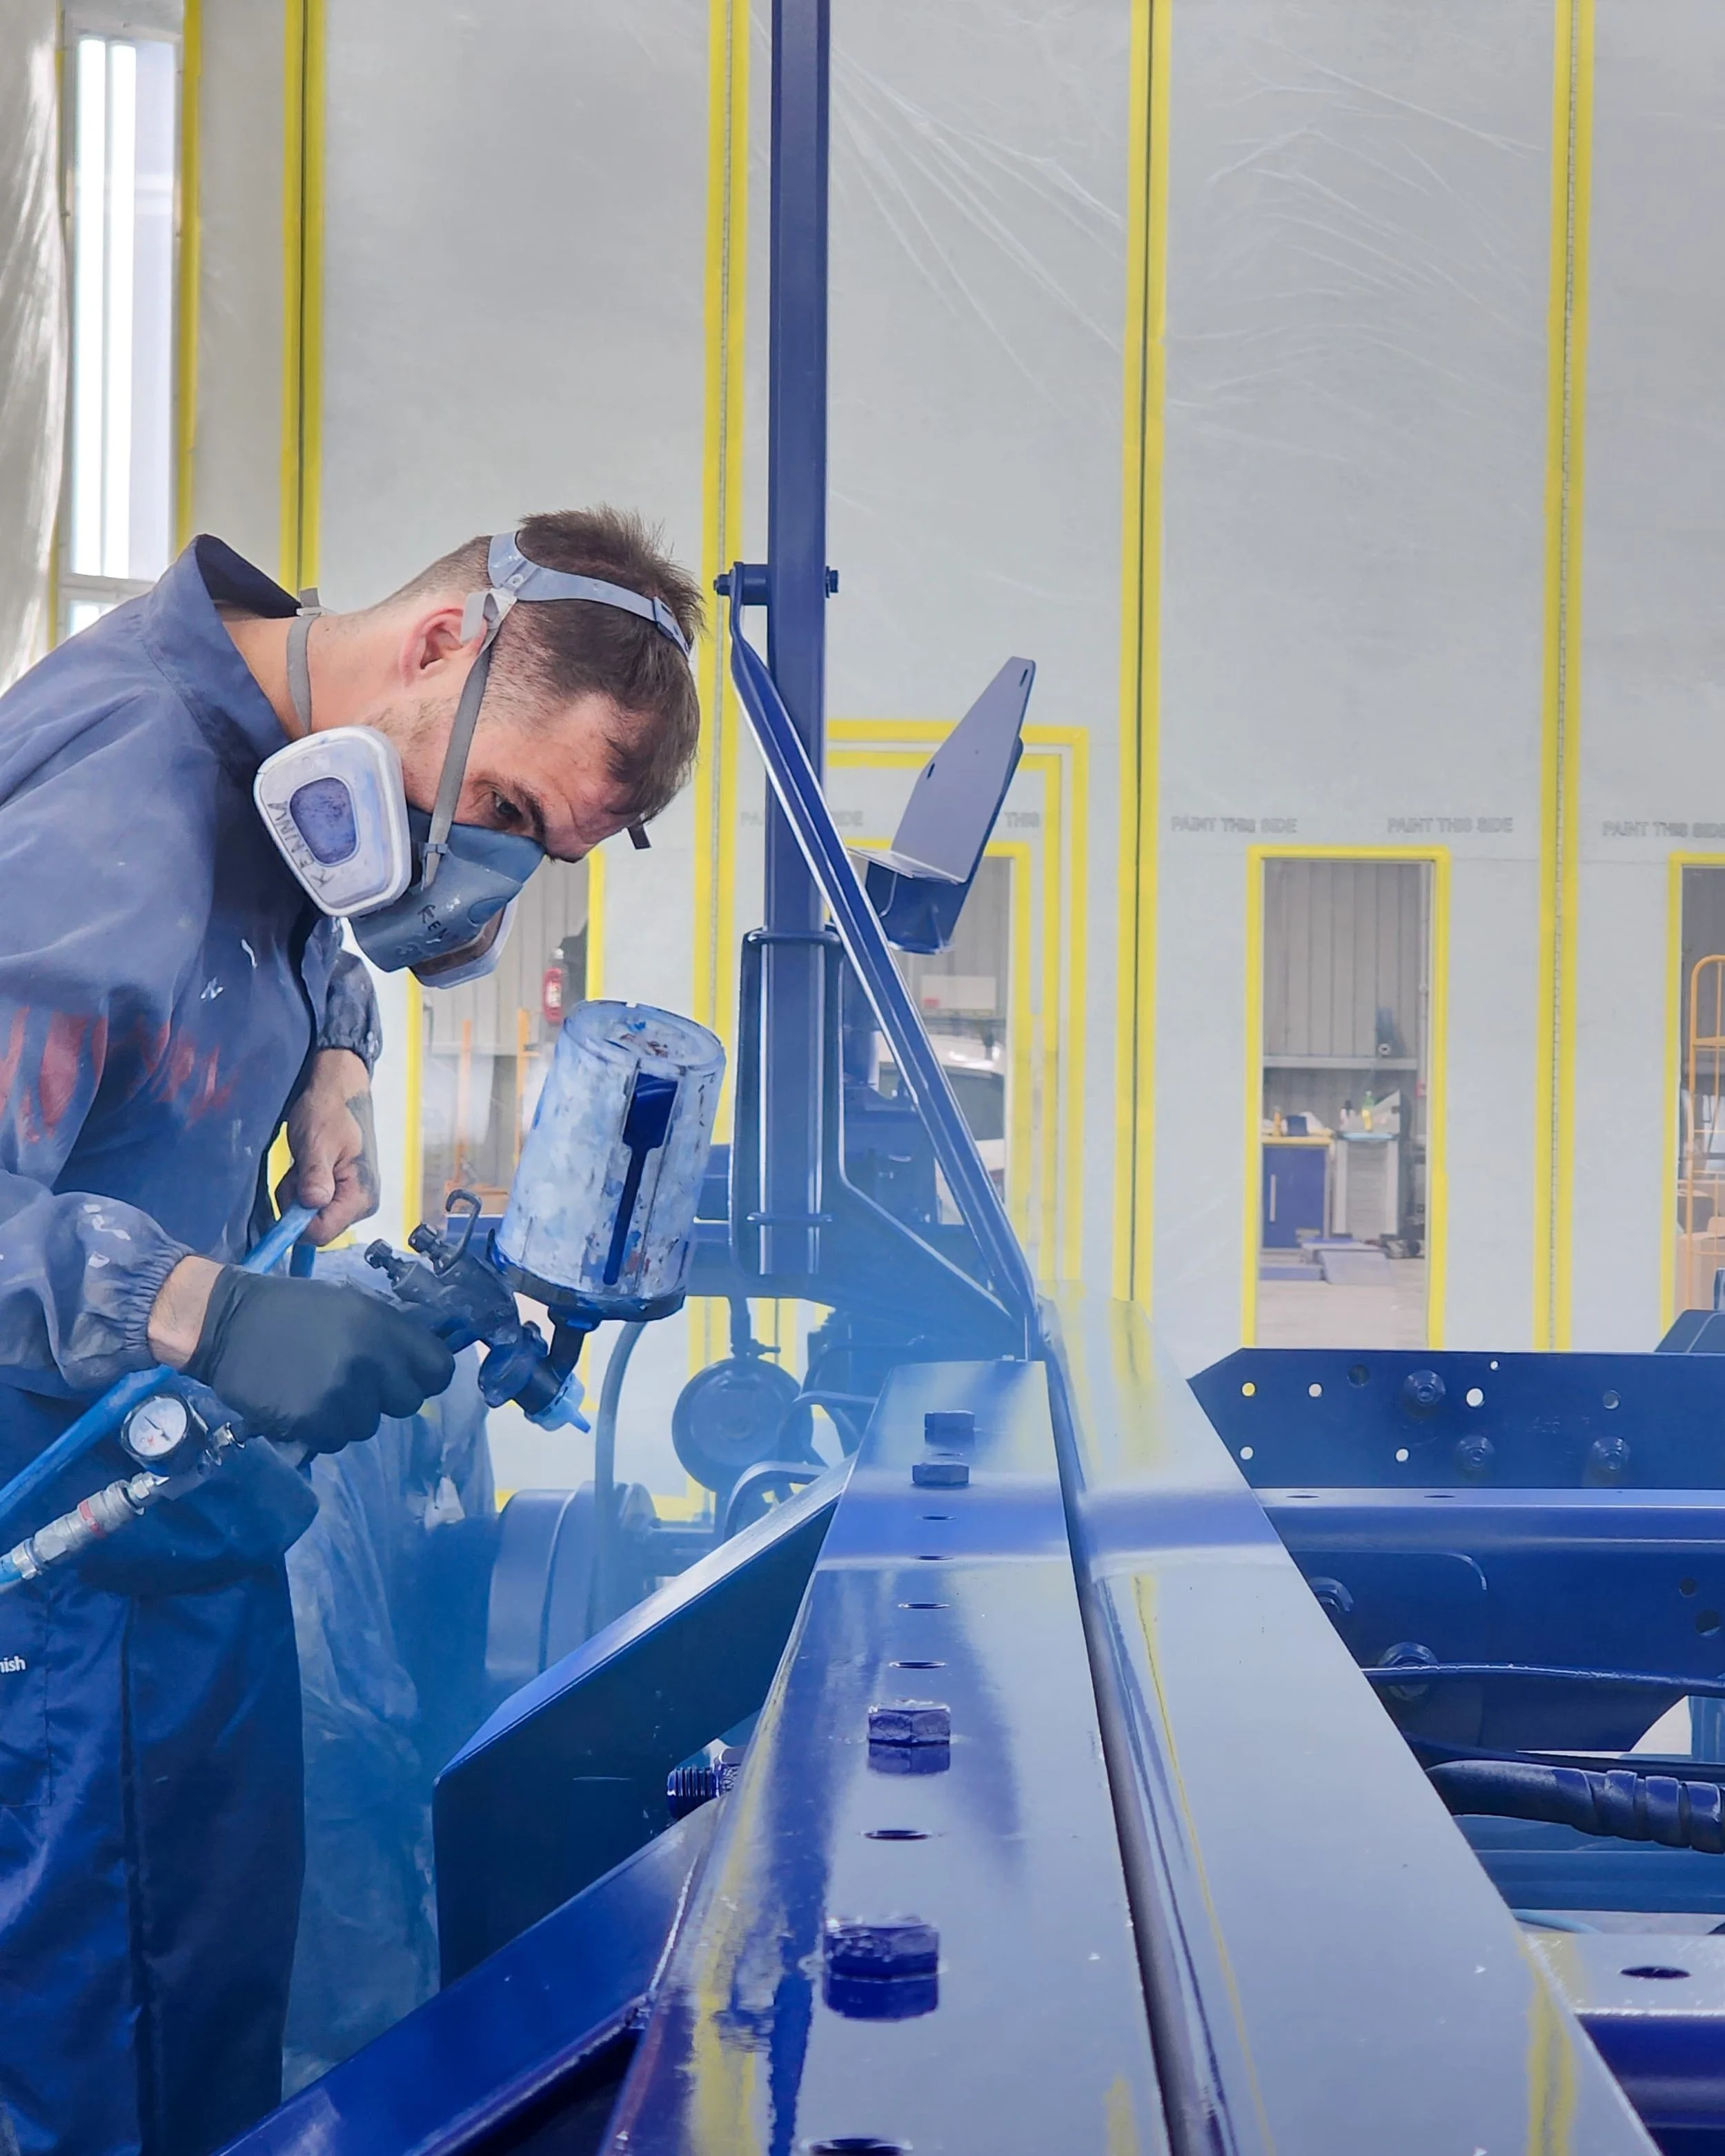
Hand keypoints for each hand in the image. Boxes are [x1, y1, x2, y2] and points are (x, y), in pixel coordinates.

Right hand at [181, 1269, 454, 1451]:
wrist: (227, 1323)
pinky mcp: (311, 1420)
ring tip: (318, 1389)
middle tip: (352, 1383)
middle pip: (407, 1403)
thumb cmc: (292, 1311)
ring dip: (348, 1415)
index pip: (439, 1371)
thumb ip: (390, 1334)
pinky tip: (299, 1403)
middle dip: (384, 1397)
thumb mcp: (351, 1305)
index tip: (406, 1377)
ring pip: (368, 1426)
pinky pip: (334, 1440)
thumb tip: (423, 1363)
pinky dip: (319, 1430)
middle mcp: (370, 1360)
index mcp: (384, 1325)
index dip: (425, 1378)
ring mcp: (341, 1393)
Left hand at [280, 1048, 378, 1246]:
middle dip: (295, 1205)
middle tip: (296, 1171)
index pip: (322, 1233)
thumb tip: (313, 1203)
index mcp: (361, 1196)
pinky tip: (306, 1168)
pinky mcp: (342, 1193)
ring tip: (302, 1164)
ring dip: (296, 1195)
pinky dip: (301, 1190)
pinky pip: (312, 1205)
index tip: (285, 1194)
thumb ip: (315, 1176)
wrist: (338, 1093)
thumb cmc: (329, 1112)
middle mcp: (361, 1204)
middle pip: (315, 1227)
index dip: (296, 1222)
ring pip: (309, 1217)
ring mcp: (353, 1200)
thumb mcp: (316, 1142)